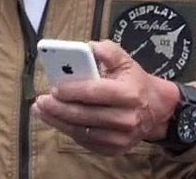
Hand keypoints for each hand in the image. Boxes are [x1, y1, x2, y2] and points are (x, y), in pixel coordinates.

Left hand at [32, 40, 180, 154]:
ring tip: (41, 111)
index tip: (53, 87)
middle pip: (85, 115)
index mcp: (129, 94)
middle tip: (40, 101)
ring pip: (82, 131)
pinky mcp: (114, 149)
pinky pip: (86, 141)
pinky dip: (69, 131)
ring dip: (58, 121)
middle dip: (59, 108)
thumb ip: (109, 51)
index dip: (72, 90)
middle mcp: (126, 118)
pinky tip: (57, 121)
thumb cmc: (135, 83)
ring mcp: (120, 137)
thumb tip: (90, 46)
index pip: (94, 92)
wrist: (156, 110)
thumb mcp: (127, 62)